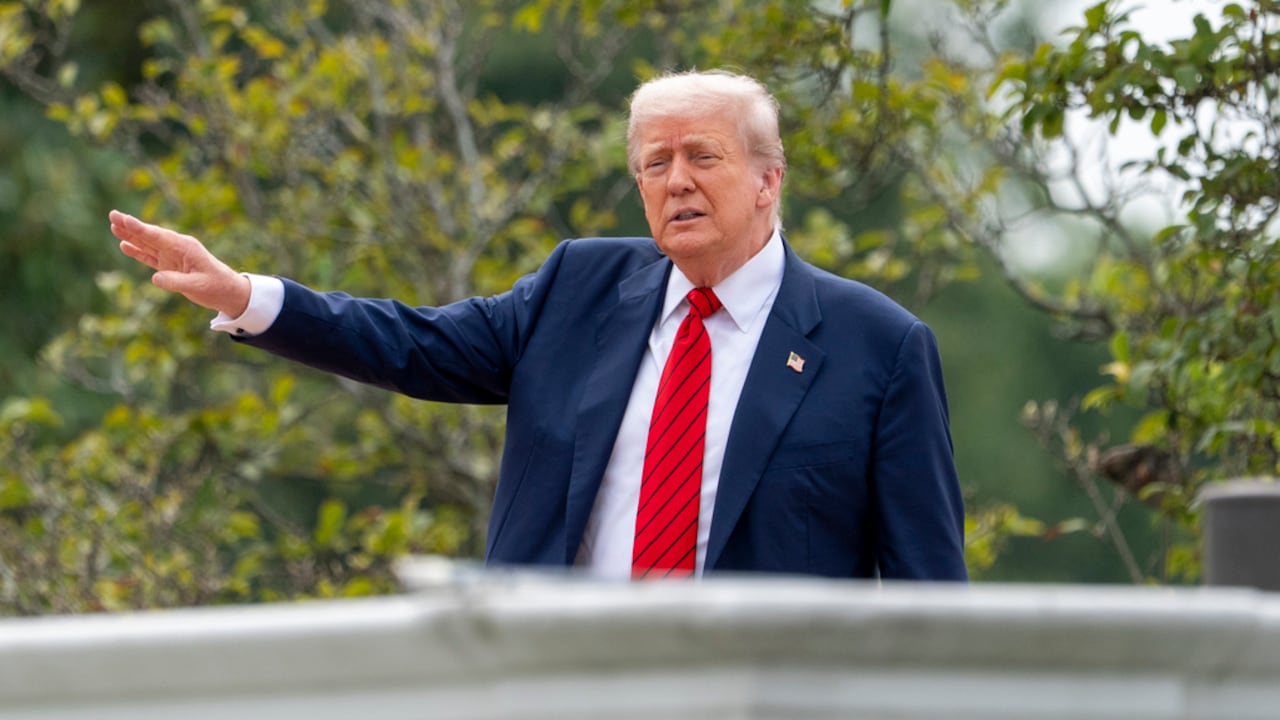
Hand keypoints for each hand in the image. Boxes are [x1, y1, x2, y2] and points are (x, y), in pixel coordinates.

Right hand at [110, 210, 250, 317]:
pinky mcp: (170, 267)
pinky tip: (124, 245)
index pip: (158, 236)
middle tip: (112, 214)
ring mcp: (173, 256)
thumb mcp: (198, 285)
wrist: (228, 292)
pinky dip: (137, 251)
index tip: (124, 219)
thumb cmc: (216, 286)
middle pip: (150, 235)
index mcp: (185, 247)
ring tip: (113, 225)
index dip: (140, 229)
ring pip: (147, 244)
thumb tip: (154, 278)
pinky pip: (150, 257)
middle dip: (130, 226)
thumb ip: (176, 282)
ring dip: (131, 236)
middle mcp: (177, 248)